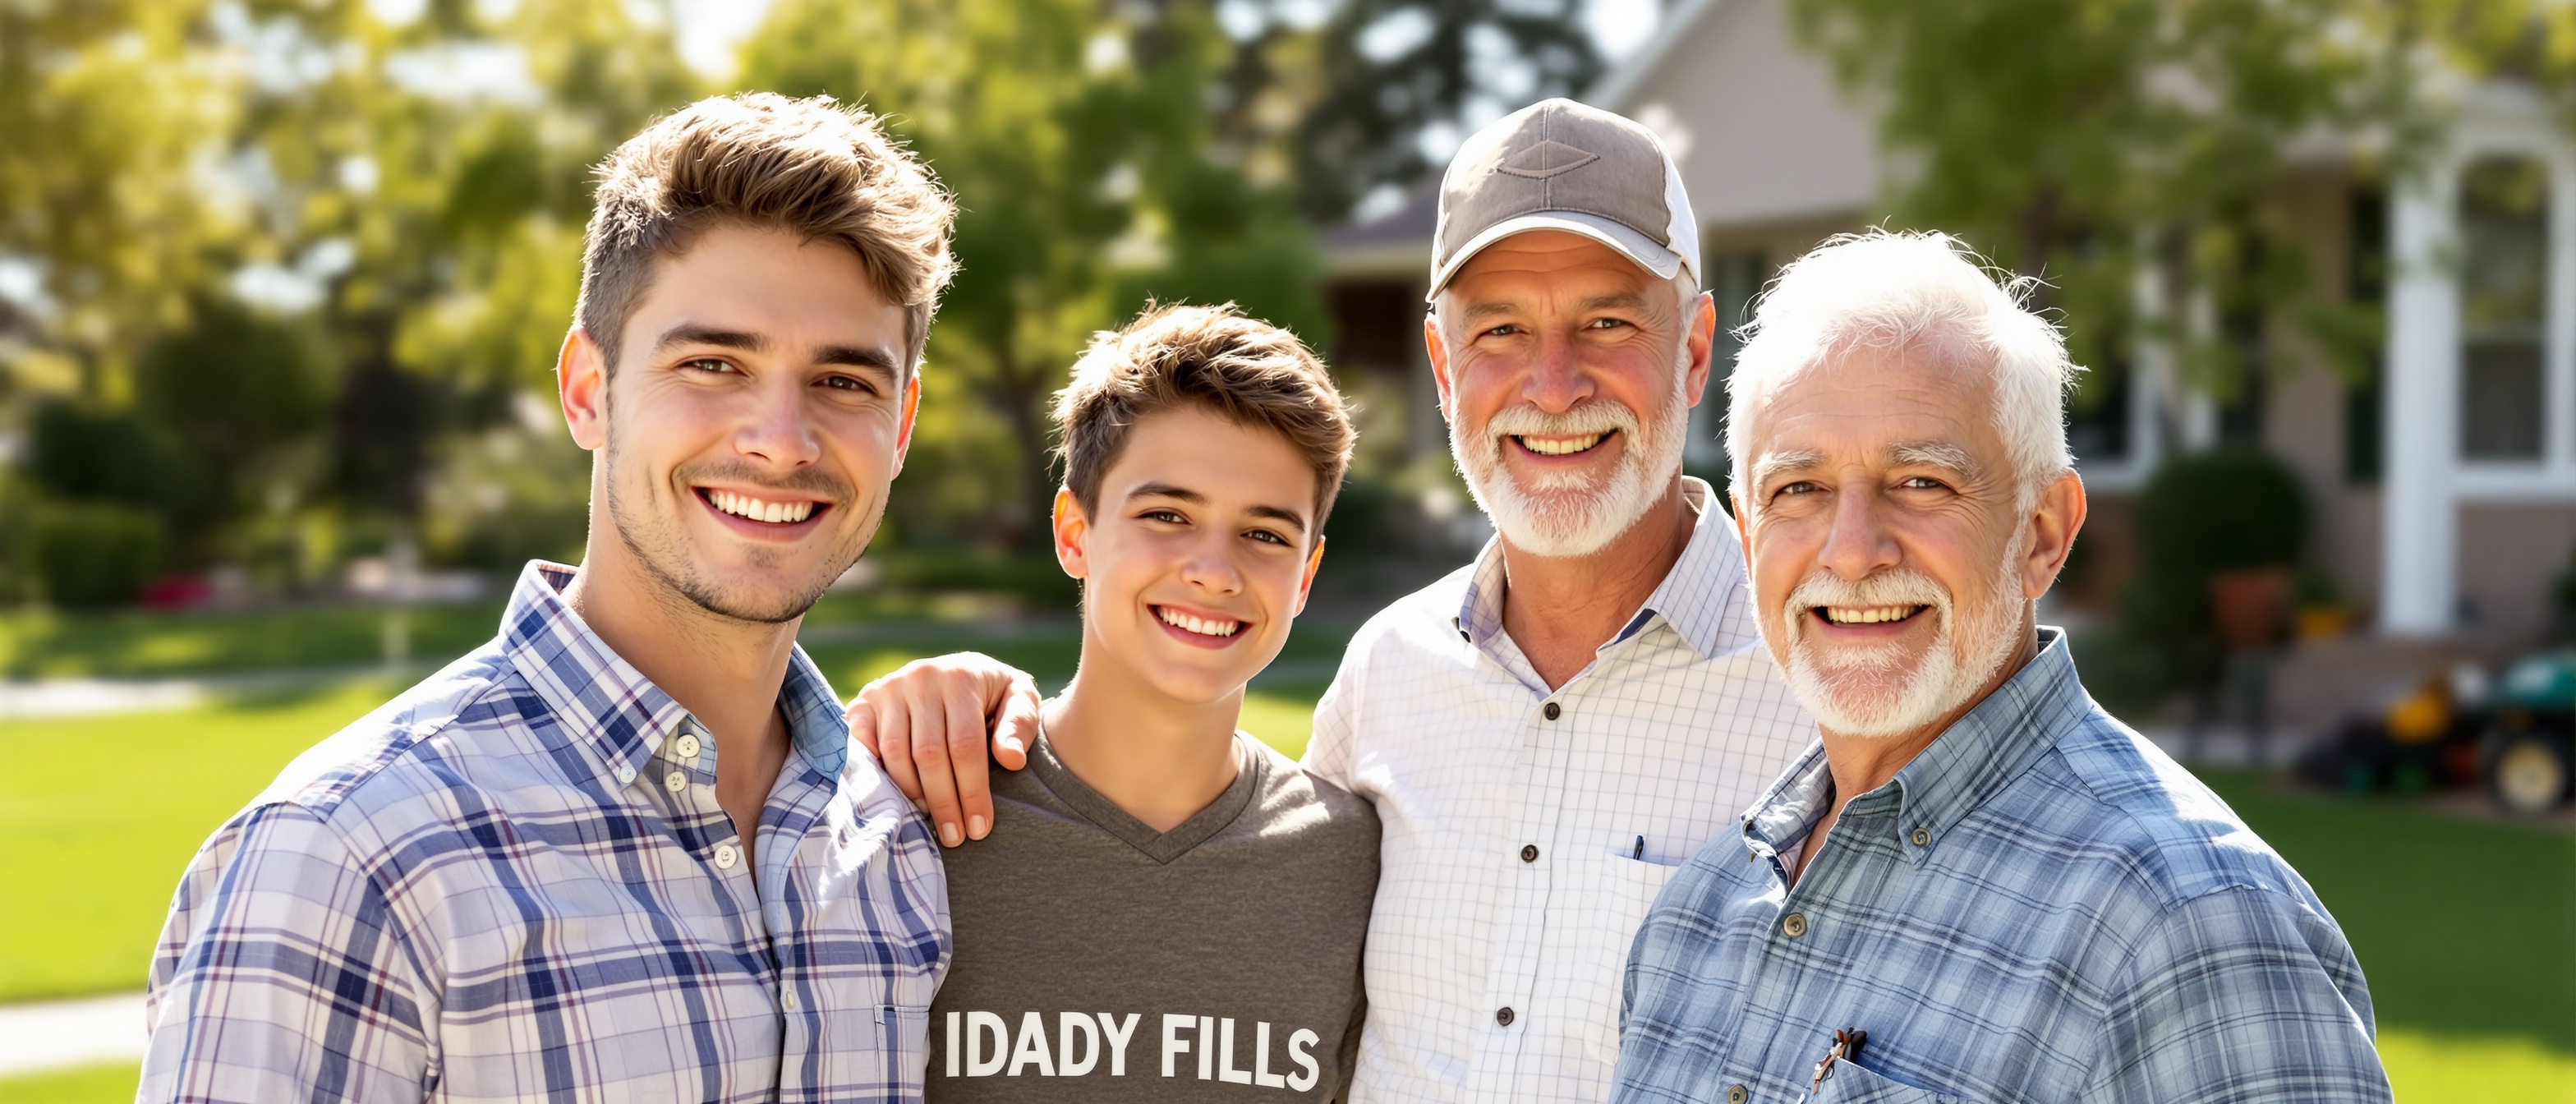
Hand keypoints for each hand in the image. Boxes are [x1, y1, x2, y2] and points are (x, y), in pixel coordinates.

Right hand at [845, 652, 1040, 846]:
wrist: (960, 669)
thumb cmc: (994, 695)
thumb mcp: (1019, 699)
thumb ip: (1019, 725)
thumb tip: (1012, 760)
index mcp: (961, 678)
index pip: (965, 745)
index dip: (972, 791)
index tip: (980, 828)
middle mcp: (921, 678)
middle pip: (928, 754)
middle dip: (943, 802)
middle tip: (954, 837)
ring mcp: (889, 688)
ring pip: (895, 753)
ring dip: (911, 793)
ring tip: (928, 819)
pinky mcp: (865, 701)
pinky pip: (862, 743)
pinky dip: (875, 772)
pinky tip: (894, 797)